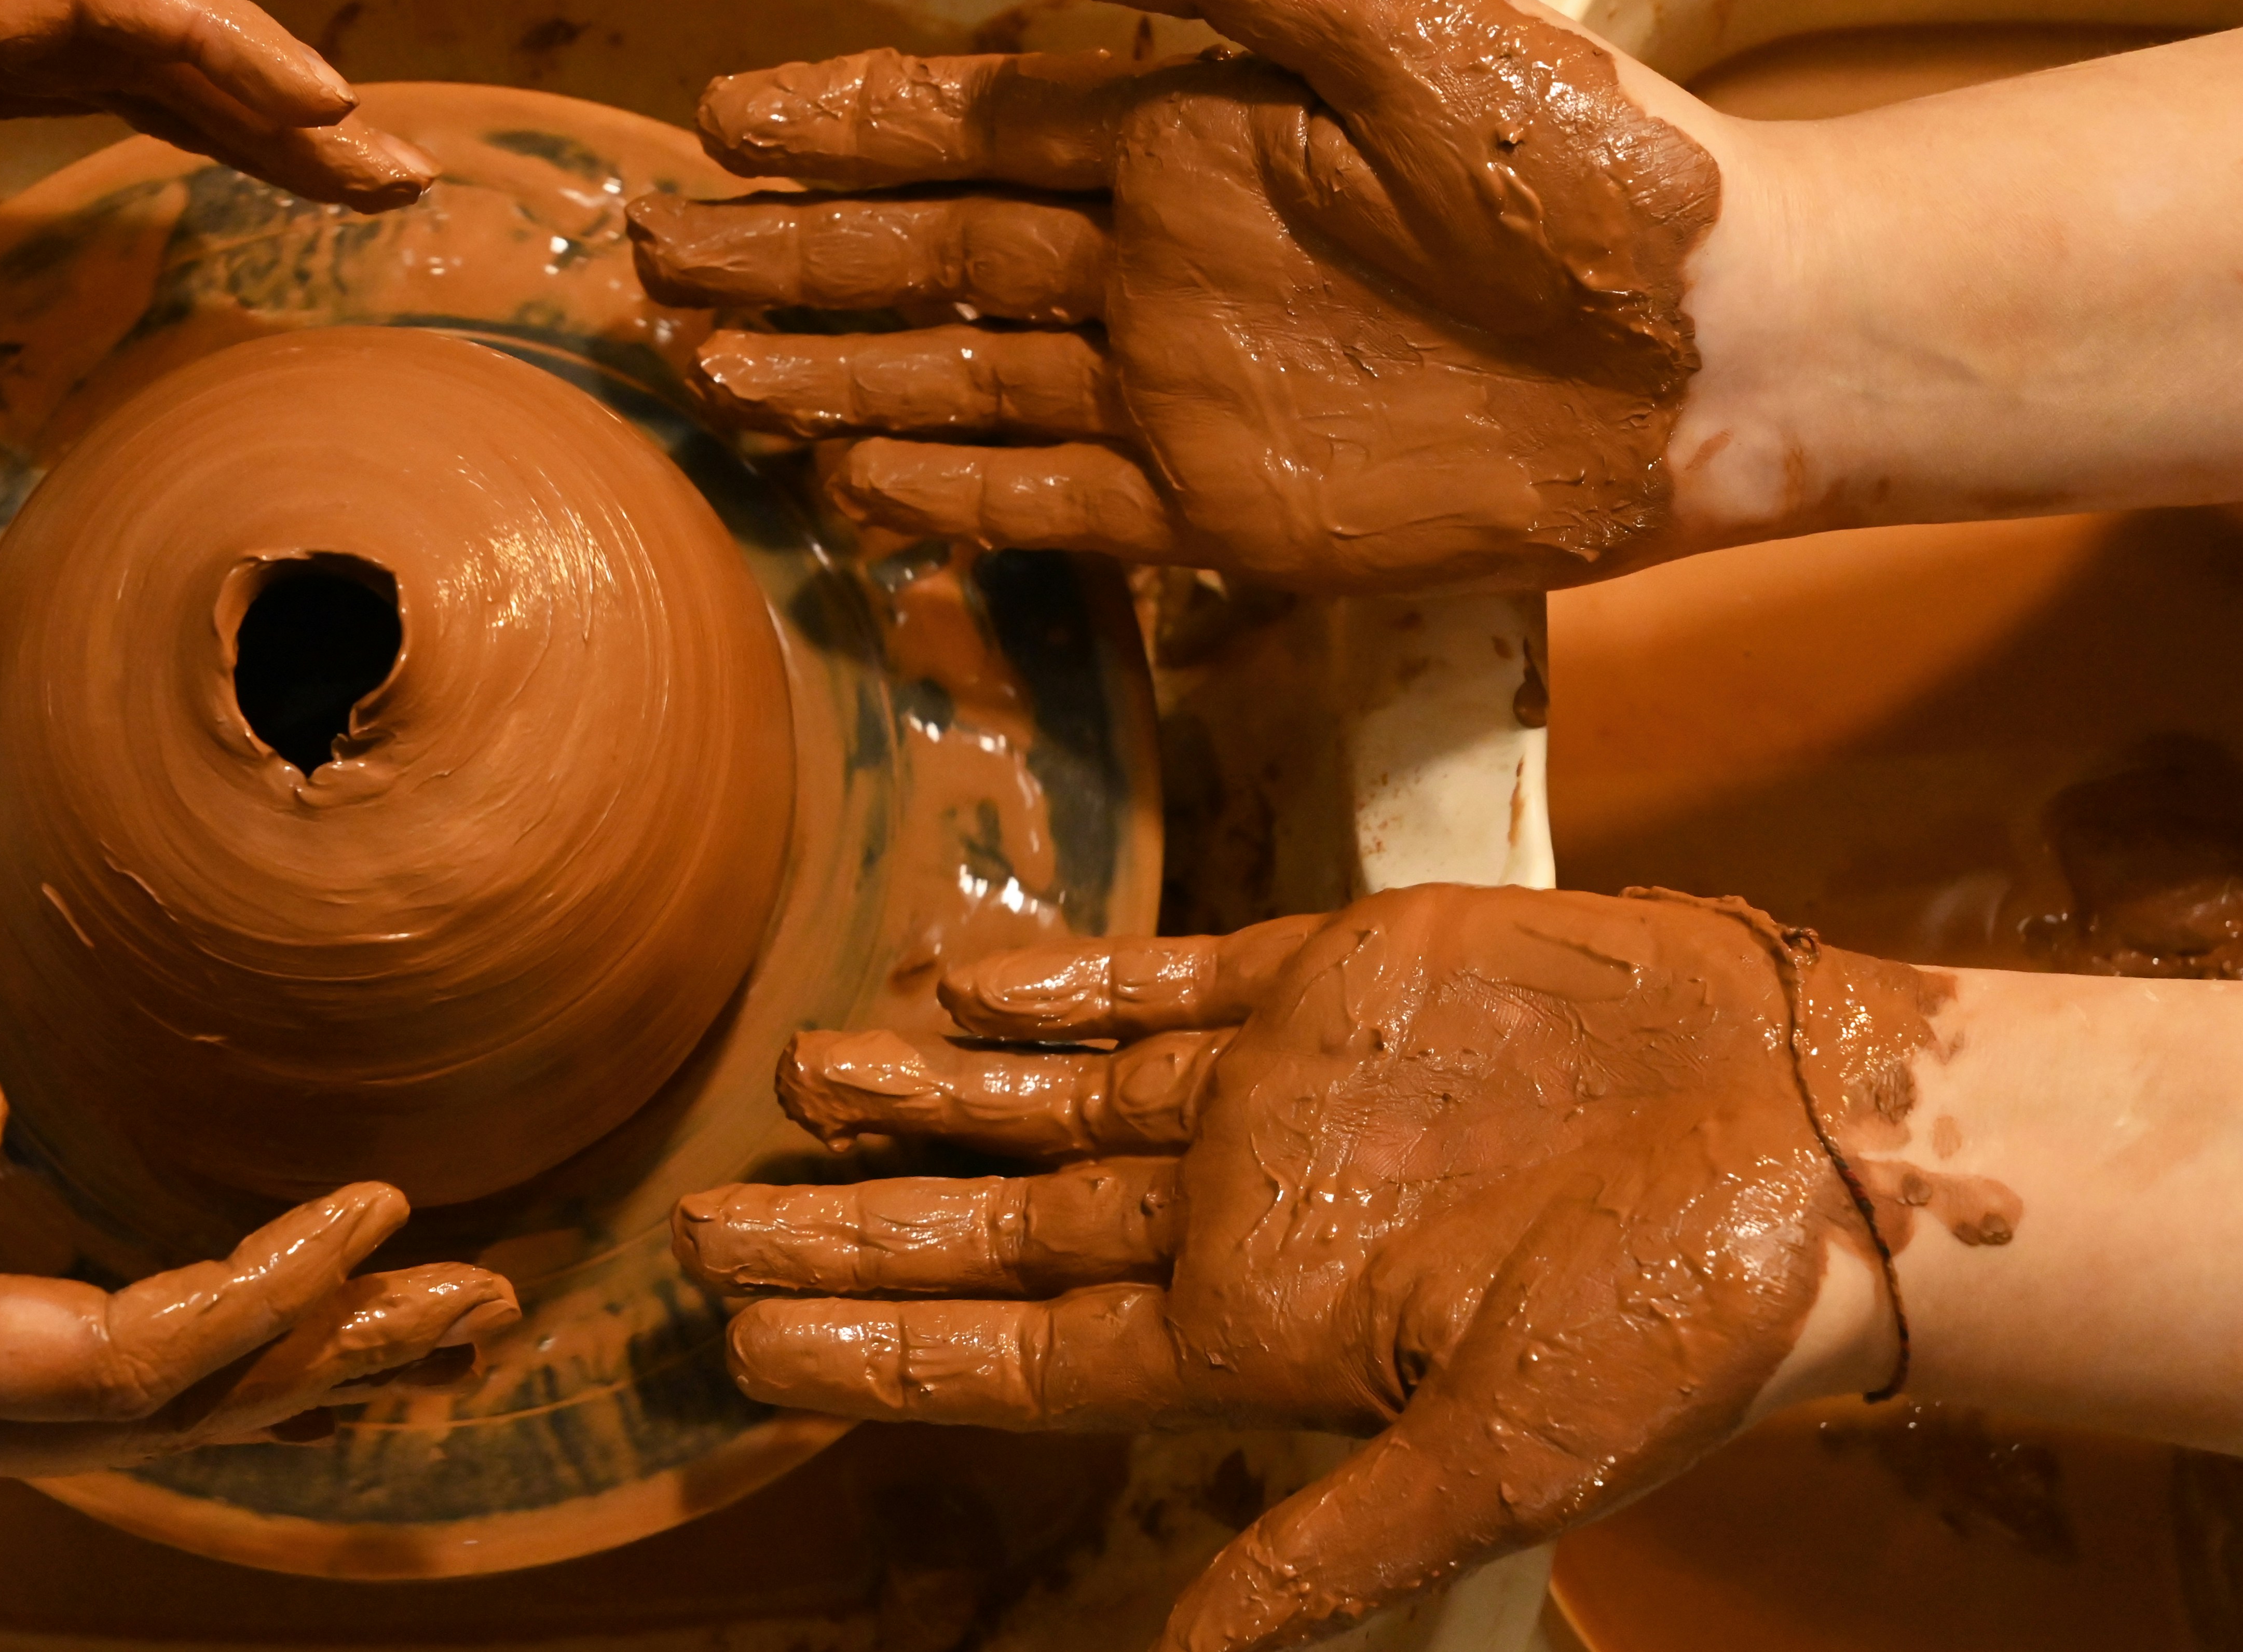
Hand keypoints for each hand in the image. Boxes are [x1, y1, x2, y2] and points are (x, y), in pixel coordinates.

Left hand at [0, 0, 434, 337]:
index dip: (208, 37)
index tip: (321, 108)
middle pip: (103, 4)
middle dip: (259, 76)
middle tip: (389, 166)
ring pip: (74, 32)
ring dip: (211, 92)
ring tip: (335, 164)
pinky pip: (16, 61)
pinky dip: (123, 97)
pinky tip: (187, 137)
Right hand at [0, 1055, 516, 1494]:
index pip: (105, 1356)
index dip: (255, 1297)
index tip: (374, 1211)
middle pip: (159, 1411)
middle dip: (330, 1355)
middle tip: (488, 1296)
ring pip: (132, 1423)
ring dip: (289, 1377)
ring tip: (433, 1327)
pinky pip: (76, 1402)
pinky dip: (202, 1375)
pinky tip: (272, 1348)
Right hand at [626, 0, 1732, 593]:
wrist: (1707, 340)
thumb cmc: (1578, 161)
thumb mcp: (1398, 20)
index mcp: (1185, 140)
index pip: (969, 126)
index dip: (842, 123)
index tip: (719, 120)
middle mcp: (1150, 266)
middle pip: (928, 263)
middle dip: (792, 257)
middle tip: (658, 255)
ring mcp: (1173, 395)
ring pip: (957, 386)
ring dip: (831, 379)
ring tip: (708, 371)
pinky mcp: (1221, 512)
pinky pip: (1052, 508)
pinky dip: (950, 501)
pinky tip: (848, 484)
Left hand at [675, 885, 1921, 1649]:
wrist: (1818, 1143)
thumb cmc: (1684, 1322)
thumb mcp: (1502, 1462)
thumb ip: (1329, 1545)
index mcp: (1259, 1331)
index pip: (1018, 1355)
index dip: (879, 1348)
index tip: (739, 1339)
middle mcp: (1242, 1210)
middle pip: (1002, 1228)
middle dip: (858, 1221)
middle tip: (701, 1214)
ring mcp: (1279, 1091)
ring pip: (1053, 1098)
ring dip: (929, 1093)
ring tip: (801, 1074)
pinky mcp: (1337, 974)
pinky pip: (1163, 977)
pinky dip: (1060, 981)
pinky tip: (958, 984)